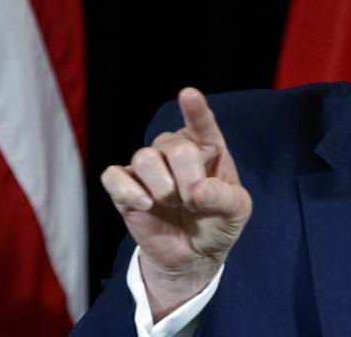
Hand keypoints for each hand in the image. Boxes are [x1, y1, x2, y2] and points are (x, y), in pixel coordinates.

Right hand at [101, 87, 251, 319]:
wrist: (193, 255)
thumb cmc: (218, 223)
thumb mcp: (237, 213)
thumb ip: (226, 199)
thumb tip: (200, 191)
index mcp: (208, 148)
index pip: (201, 123)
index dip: (195, 110)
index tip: (189, 95)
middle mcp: (176, 150)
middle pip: (174, 147)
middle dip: (187, 181)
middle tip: (194, 202)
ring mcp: (149, 167)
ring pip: (144, 158)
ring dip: (163, 189)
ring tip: (173, 204)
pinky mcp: (124, 186)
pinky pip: (113, 176)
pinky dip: (128, 191)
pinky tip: (144, 205)